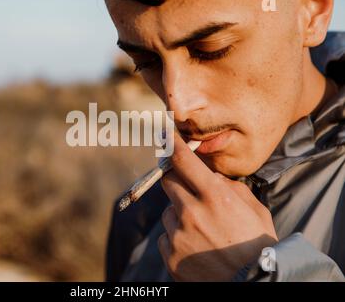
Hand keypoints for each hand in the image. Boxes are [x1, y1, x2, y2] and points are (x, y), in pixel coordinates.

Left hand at [158, 133, 277, 280]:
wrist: (252, 286)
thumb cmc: (258, 247)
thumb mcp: (256, 211)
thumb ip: (232, 188)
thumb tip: (212, 177)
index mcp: (216, 197)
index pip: (184, 161)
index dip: (171, 145)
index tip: (164, 135)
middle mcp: (192, 212)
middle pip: (168, 181)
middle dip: (176, 180)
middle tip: (190, 191)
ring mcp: (178, 234)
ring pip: (168, 212)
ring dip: (180, 214)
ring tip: (202, 232)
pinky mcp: (170, 254)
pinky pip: (165, 236)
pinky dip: (176, 238)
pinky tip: (196, 248)